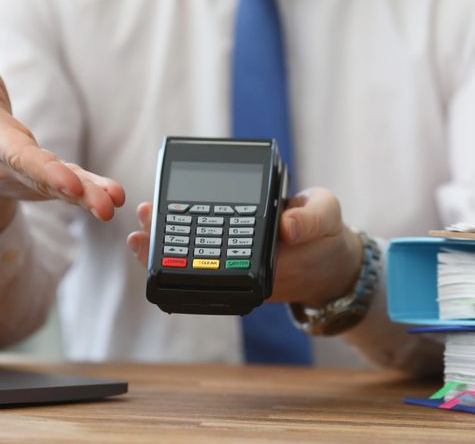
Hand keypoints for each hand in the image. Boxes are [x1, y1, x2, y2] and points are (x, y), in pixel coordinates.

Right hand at [0, 38, 125, 243]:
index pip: (19, 157)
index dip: (45, 171)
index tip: (70, 184)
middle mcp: (10, 167)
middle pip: (45, 181)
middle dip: (77, 193)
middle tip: (106, 206)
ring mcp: (28, 179)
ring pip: (60, 190)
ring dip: (90, 197)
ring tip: (116, 201)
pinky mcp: (44, 183)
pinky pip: (70, 189)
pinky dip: (91, 193)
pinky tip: (114, 196)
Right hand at [127, 187, 363, 306]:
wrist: (334, 270)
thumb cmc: (327, 230)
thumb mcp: (326, 212)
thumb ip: (311, 216)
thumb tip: (288, 227)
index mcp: (251, 204)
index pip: (213, 196)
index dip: (186, 195)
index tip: (165, 193)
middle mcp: (235, 227)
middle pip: (191, 221)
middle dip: (162, 218)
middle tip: (143, 213)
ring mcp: (232, 255)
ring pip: (190, 250)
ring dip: (162, 246)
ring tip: (140, 239)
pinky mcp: (235, 281)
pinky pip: (206, 280)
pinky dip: (183, 277)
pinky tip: (162, 274)